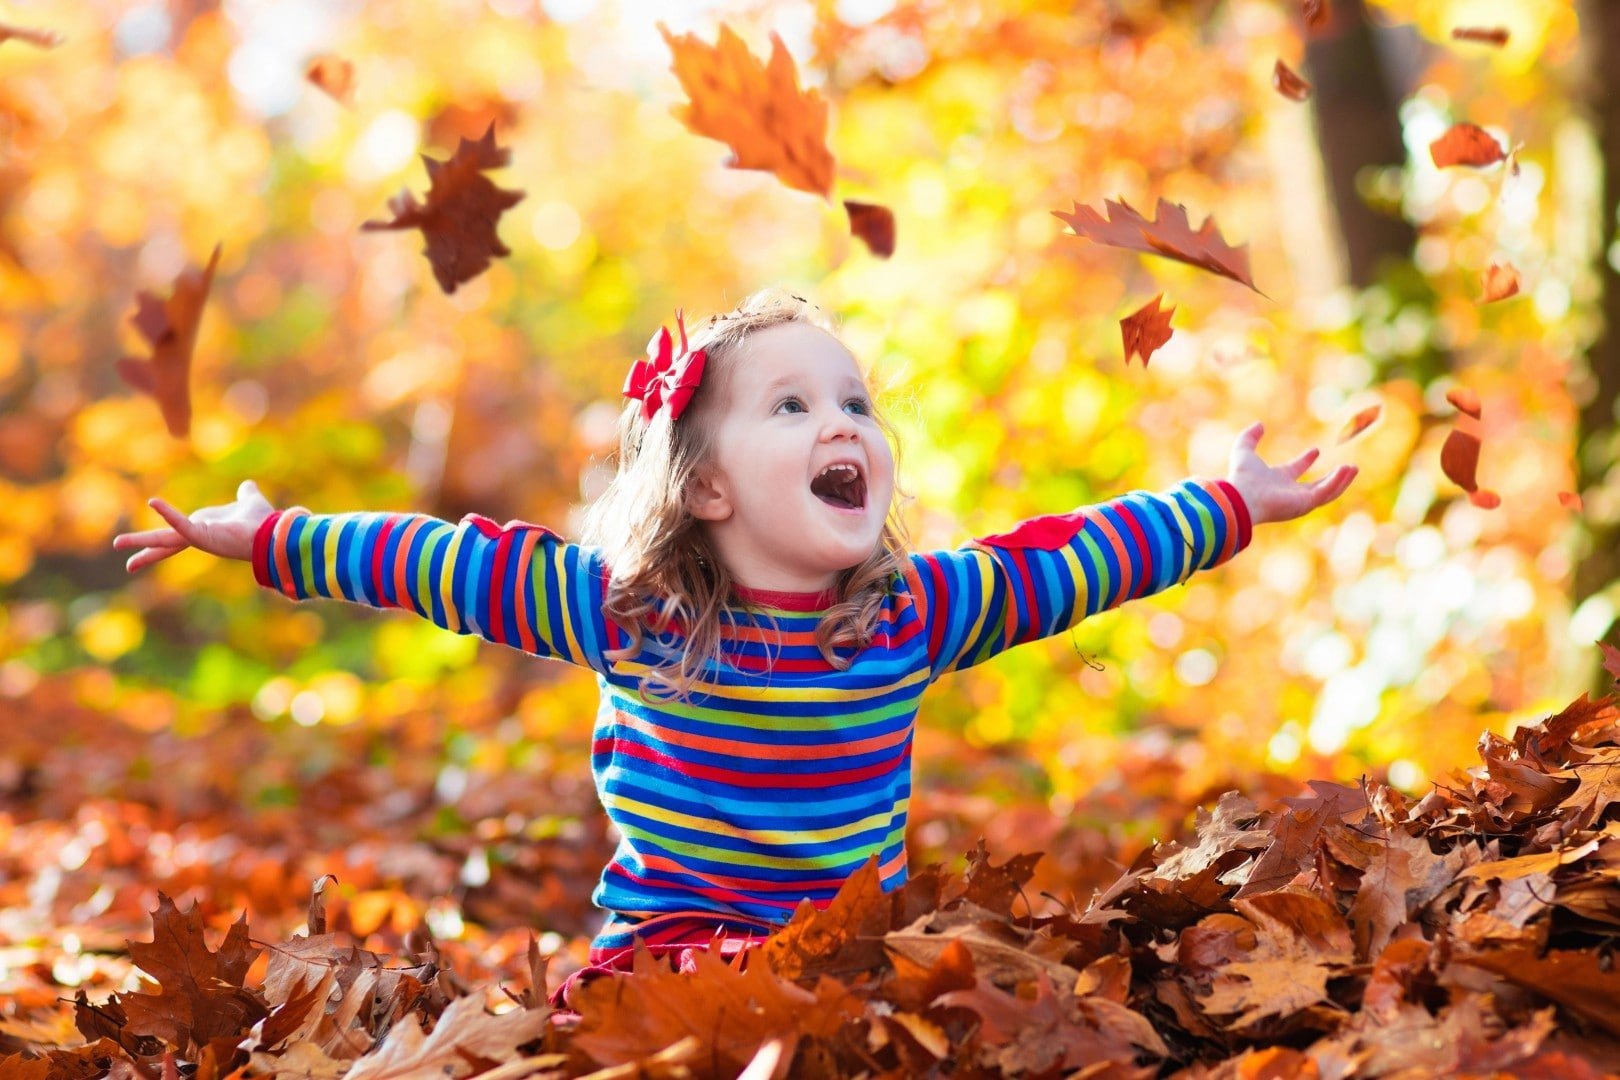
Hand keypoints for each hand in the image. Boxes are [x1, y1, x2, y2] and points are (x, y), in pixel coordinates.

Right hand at [112, 479, 275, 571]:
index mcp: (204, 527)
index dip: (160, 539)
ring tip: (118, 543)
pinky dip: (169, 514)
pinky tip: (154, 503)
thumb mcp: (250, 501)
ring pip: (165, 540)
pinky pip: (182, 525)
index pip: (176, 534)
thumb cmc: (263, 522)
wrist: (273, 532)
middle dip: (144, 549)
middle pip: (165, 543)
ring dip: (142, 541)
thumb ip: (246, 493)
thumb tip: (247, 486)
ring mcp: (199, 538)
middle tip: (121, 553)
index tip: (143, 549)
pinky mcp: (204, 537)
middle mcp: (199, 535)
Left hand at [1225, 422, 1355, 526]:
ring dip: (1341, 480)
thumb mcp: (1244, 450)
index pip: (1295, 470)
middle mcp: (1290, 492)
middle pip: (1316, 486)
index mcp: (1277, 480)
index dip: (1305, 460)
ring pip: (1327, 492)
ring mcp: (1299, 500)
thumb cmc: (1242, 477)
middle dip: (1334, 477)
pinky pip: (1326, 492)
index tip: (1315, 450)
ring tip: (1353, 468)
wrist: (1241, 496)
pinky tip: (1347, 469)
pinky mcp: (1306, 504)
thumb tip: (1258, 424)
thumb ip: (1249, 437)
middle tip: (1349, 467)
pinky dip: (1338, 481)